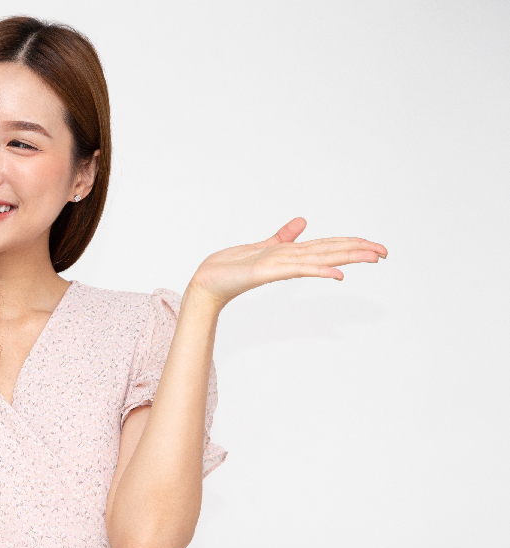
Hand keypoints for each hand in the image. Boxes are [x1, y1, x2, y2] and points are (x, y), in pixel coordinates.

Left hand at [186, 217, 387, 309]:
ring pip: (320, 259)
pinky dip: (318, 270)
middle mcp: (289, 261)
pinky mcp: (267, 271)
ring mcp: (280, 266)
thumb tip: (303, 221)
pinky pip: (298, 269)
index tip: (375, 246)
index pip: (327, 246)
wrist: (207, 281)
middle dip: (357, 251)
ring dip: (347, 258)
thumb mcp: (261, 245)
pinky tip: (337, 274)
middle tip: (385, 253)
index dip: (351, 244)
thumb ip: (283, 235)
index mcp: (290, 254)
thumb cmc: (231, 267)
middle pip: (330, 252)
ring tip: (372, 257)